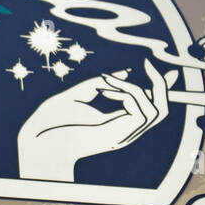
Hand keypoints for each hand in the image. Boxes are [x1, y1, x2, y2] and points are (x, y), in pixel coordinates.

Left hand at [17, 60, 170, 181]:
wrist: (38, 139)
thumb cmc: (51, 120)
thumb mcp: (79, 95)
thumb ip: (102, 84)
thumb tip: (126, 72)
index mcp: (115, 125)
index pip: (149, 108)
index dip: (160, 90)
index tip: (167, 71)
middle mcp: (123, 131)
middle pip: (162, 111)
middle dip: (161, 86)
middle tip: (148, 65)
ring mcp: (122, 135)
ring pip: (157, 110)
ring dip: (137, 88)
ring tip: (108, 81)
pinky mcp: (118, 135)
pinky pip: (141, 111)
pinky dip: (128, 93)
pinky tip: (106, 89)